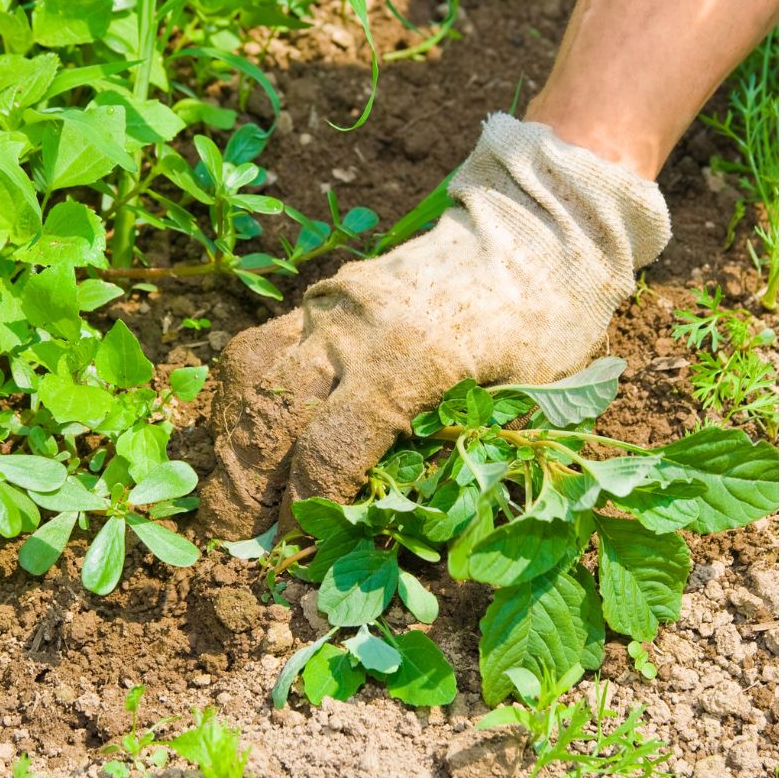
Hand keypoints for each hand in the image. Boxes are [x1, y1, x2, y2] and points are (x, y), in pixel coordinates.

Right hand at [190, 116, 667, 541]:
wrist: (539, 227)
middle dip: (247, 488)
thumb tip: (397, 536)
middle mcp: (356, 327)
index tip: (300, 553)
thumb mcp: (526, 402)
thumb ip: (462, 460)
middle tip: (245, 540)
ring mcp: (332, 305)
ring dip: (233, 443)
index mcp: (412, 359)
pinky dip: (244, 399)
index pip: (330, 450)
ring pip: (251, 377)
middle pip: (271, 416)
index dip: (307, 511)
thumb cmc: (547, 323)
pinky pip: (262, 348)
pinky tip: (248, 438)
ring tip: (236, 496)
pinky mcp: (323, 295)